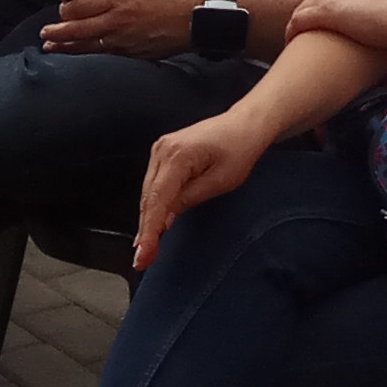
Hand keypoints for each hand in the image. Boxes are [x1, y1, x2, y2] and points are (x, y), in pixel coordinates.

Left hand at [40, 0, 207, 54]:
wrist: (196, 21)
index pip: (80, 5)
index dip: (66, 8)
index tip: (61, 7)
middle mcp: (116, 20)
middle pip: (78, 27)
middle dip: (58, 30)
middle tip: (44, 31)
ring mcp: (122, 39)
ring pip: (87, 44)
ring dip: (66, 45)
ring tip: (51, 46)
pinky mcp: (131, 52)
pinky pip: (103, 53)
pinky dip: (86, 53)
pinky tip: (78, 53)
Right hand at [132, 110, 272, 264]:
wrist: (244, 126)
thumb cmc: (239, 150)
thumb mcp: (221, 181)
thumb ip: (189, 199)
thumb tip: (165, 220)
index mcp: (177, 154)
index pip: (158, 199)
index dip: (149, 230)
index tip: (143, 255)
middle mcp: (162, 149)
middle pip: (148, 197)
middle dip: (146, 230)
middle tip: (143, 260)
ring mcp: (160, 149)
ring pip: (148, 192)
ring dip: (147, 220)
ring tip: (146, 249)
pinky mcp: (163, 153)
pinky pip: (153, 184)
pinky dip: (153, 205)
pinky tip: (152, 225)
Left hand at [288, 0, 386, 55]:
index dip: (332, 7)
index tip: (333, 22)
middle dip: (314, 14)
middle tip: (313, 33)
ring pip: (305, 8)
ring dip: (301, 23)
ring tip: (298, 39)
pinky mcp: (324, 11)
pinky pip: (299, 20)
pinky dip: (293, 30)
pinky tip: (290, 40)